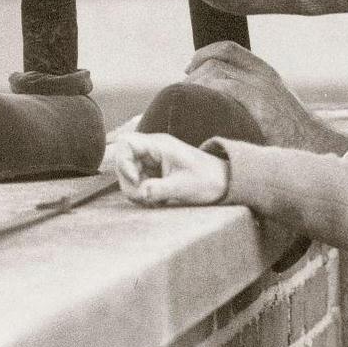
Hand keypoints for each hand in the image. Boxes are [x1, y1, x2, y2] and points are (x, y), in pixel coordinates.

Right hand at [111, 131, 230, 206]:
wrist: (224, 183)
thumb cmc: (207, 180)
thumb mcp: (183, 187)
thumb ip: (159, 189)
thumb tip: (139, 193)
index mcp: (159, 145)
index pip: (126, 144)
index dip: (123, 162)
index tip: (135, 180)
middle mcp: (153, 150)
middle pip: (124, 164)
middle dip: (131, 184)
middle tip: (146, 198)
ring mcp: (152, 162)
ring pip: (129, 176)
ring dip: (138, 192)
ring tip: (157, 201)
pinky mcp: (154, 173)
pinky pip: (138, 183)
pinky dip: (144, 194)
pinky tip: (159, 201)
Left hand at [185, 43, 347, 154]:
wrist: (318, 146)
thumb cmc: (294, 136)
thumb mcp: (275, 108)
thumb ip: (253, 100)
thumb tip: (224, 108)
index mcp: (267, 73)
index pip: (229, 49)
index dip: (204, 53)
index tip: (190, 67)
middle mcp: (263, 75)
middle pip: (216, 59)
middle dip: (194, 72)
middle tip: (183, 90)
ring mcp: (261, 88)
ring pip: (215, 72)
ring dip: (194, 84)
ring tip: (185, 100)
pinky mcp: (259, 104)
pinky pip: (224, 87)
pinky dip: (205, 92)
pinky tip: (197, 106)